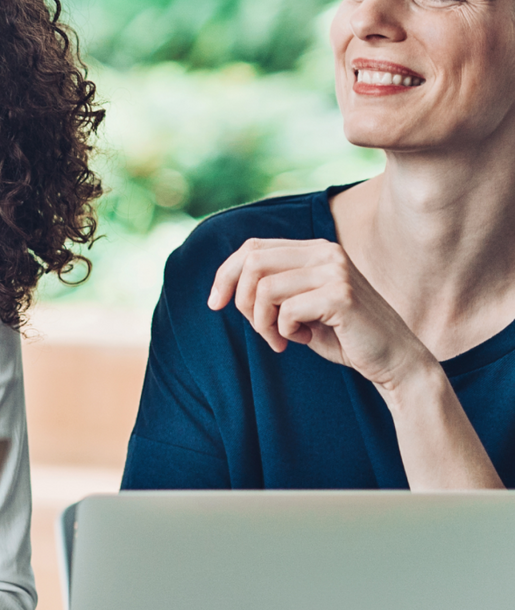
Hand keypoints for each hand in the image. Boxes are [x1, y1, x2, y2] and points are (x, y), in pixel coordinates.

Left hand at [208, 238, 434, 389]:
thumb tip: (225, 284)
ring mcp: (335, 271)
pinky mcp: (341, 295)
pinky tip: (301, 340)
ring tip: (280, 339)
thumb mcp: (301, 306)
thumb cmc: (344, 336)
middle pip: (252, 263)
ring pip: (264, 288)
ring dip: (262, 322)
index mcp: (315, 250)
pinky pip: (287, 310)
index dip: (225, 274)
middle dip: (242, 301)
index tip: (214, 303)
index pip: (253, 247)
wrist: (395, 361)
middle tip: (259, 329)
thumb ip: (273, 288)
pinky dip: (283, 331)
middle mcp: (325, 252)